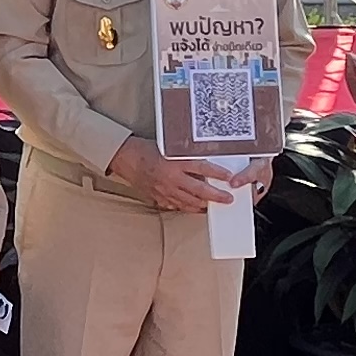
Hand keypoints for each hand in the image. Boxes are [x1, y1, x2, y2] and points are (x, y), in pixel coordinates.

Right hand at [113, 143, 241, 213]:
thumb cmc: (146, 150)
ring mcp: (165, 190)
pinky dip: (188, 207)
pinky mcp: (159, 197)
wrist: (126, 158)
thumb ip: (186, 157)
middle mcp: (171, 178)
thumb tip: (204, 165)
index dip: (218, 173)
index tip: (229, 177)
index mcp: (174, 161)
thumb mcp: (169, 148)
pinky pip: (177, 206)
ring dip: (204, 205)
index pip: (202, 167)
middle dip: (217, 196)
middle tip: (228, 199)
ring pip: (190, 202)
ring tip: (214, 205)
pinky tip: (195, 207)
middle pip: (200, 190)